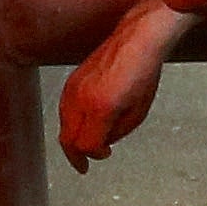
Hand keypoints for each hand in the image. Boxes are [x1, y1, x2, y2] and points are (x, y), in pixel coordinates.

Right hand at [59, 28, 166, 170]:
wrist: (137, 40)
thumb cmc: (143, 73)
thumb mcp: (138, 112)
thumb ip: (118, 132)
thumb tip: (102, 144)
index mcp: (101, 108)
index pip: (86, 146)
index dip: (95, 155)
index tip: (105, 154)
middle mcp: (82, 99)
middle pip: (67, 139)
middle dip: (76, 155)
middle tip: (83, 165)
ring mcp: (74, 88)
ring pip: (63, 125)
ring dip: (72, 139)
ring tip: (84, 146)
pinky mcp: (72, 80)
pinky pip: (65, 109)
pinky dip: (71, 122)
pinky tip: (83, 126)